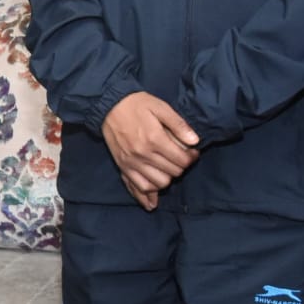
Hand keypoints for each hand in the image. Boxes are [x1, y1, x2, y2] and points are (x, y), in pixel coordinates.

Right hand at [101, 92, 198, 208]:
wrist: (108, 105)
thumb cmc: (136, 104)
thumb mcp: (160, 107)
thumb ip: (178, 124)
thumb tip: (195, 141)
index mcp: (155, 139)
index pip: (182, 160)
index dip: (192, 158)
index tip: (192, 152)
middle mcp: (143, 154)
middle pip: (172, 173)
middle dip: (181, 167)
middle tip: (180, 158)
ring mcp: (132, 162)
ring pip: (158, 183)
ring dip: (167, 179)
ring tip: (167, 169)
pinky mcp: (123, 166)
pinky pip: (137, 187)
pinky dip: (147, 194)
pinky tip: (153, 199)